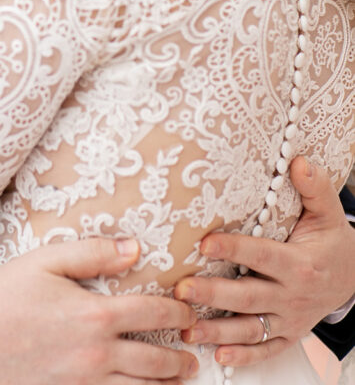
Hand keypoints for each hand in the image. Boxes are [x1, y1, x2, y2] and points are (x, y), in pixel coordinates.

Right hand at [0, 238, 198, 384]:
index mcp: (94, 314)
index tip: (188, 313)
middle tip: (191, 356)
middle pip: (154, 361)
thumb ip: (93, 253)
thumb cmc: (5, 294)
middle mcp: (96, 355)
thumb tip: (134, 249)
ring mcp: (83, 384)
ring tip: (176, 381)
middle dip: (179, 359)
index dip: (177, 314)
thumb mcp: (47, 260)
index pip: (152, 314)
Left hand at [176, 157, 354, 369]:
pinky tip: (218, 355)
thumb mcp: (328, 212)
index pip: (261, 256)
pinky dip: (244, 357)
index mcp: (299, 264)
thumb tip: (298, 160)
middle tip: (181, 289)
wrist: (353, 276)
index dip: (234, 249)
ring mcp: (290, 319)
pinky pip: (266, 350)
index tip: (204, 242)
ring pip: (251, 329)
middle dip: (213, 294)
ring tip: (186, 329)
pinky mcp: (288, 334)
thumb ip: (315, 187)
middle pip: (248, 297)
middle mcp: (293, 296)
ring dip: (218, 331)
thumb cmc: (331, 239)